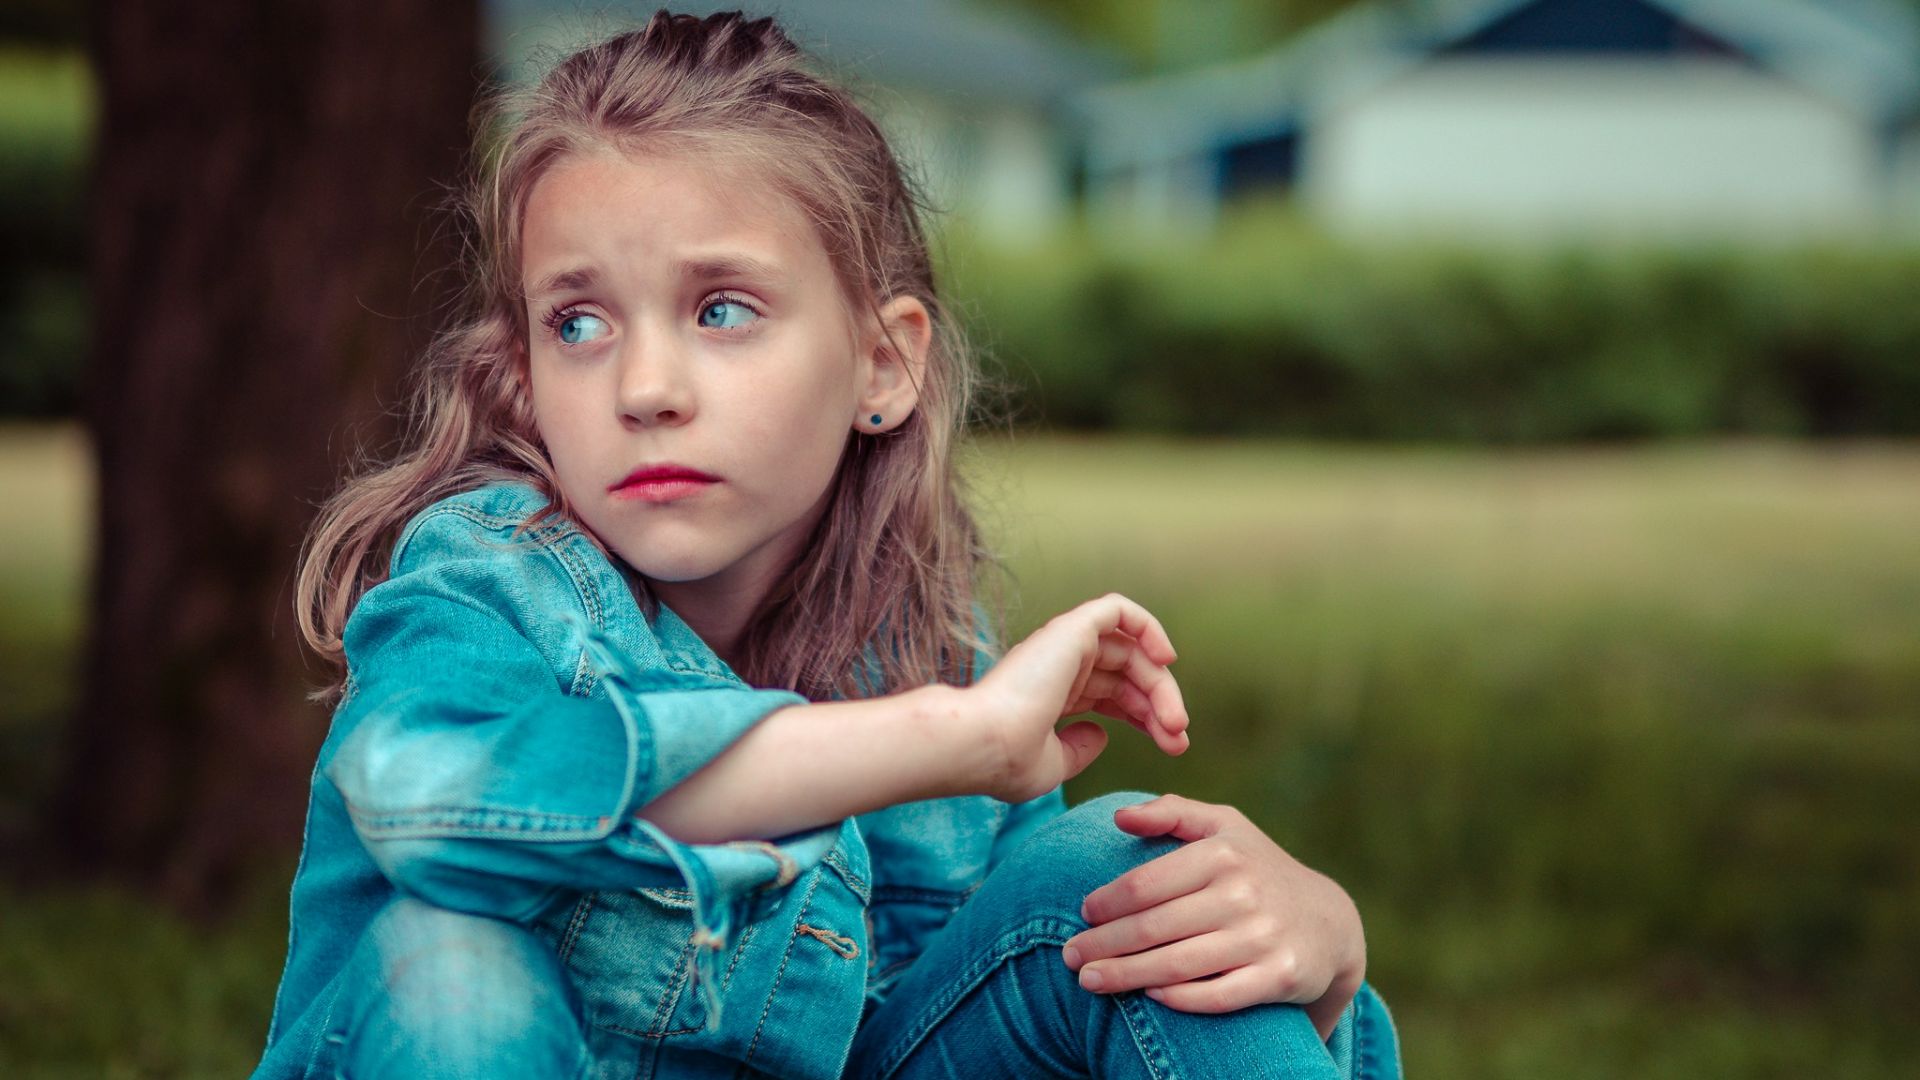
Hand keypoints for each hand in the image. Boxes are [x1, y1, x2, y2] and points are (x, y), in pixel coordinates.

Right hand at [967, 593, 1189, 802]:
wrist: (982, 744)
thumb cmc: (1006, 762)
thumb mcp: (1052, 765)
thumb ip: (1078, 749)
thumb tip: (1101, 734)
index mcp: (1052, 695)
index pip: (1113, 694)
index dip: (1146, 718)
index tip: (1172, 747)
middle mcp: (1058, 666)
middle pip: (1128, 675)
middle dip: (1160, 706)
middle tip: (1179, 739)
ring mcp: (1063, 645)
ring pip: (1131, 650)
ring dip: (1161, 683)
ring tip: (1176, 722)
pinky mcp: (1071, 629)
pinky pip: (1118, 610)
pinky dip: (1148, 626)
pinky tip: (1166, 660)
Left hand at [1061, 794, 1364, 1039]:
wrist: (1329, 922)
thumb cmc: (1257, 869)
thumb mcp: (1224, 827)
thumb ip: (1171, 813)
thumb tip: (1119, 817)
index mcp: (1222, 853)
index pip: (1146, 884)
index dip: (1107, 903)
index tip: (1082, 915)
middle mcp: (1243, 894)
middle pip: (1154, 927)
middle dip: (1103, 945)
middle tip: (1070, 957)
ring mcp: (1262, 938)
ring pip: (1178, 964)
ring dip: (1126, 976)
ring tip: (1090, 982)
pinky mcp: (1279, 977)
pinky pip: (1219, 994)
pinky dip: (1180, 998)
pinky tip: (1149, 996)